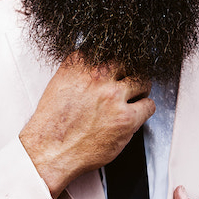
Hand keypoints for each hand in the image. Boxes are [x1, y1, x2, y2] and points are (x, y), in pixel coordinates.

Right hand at [18, 52, 155, 195]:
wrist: (49, 150)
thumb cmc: (52, 124)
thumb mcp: (59, 85)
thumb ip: (78, 72)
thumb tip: (96, 68)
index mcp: (78, 64)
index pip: (106, 48)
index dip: (114, 60)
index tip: (116, 65)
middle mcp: (97, 76)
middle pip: (128, 62)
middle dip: (129, 71)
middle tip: (129, 79)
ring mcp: (113, 96)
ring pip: (142, 81)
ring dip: (141, 88)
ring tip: (136, 96)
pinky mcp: (126, 118)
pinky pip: (149, 105)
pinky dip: (145, 109)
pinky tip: (137, 113)